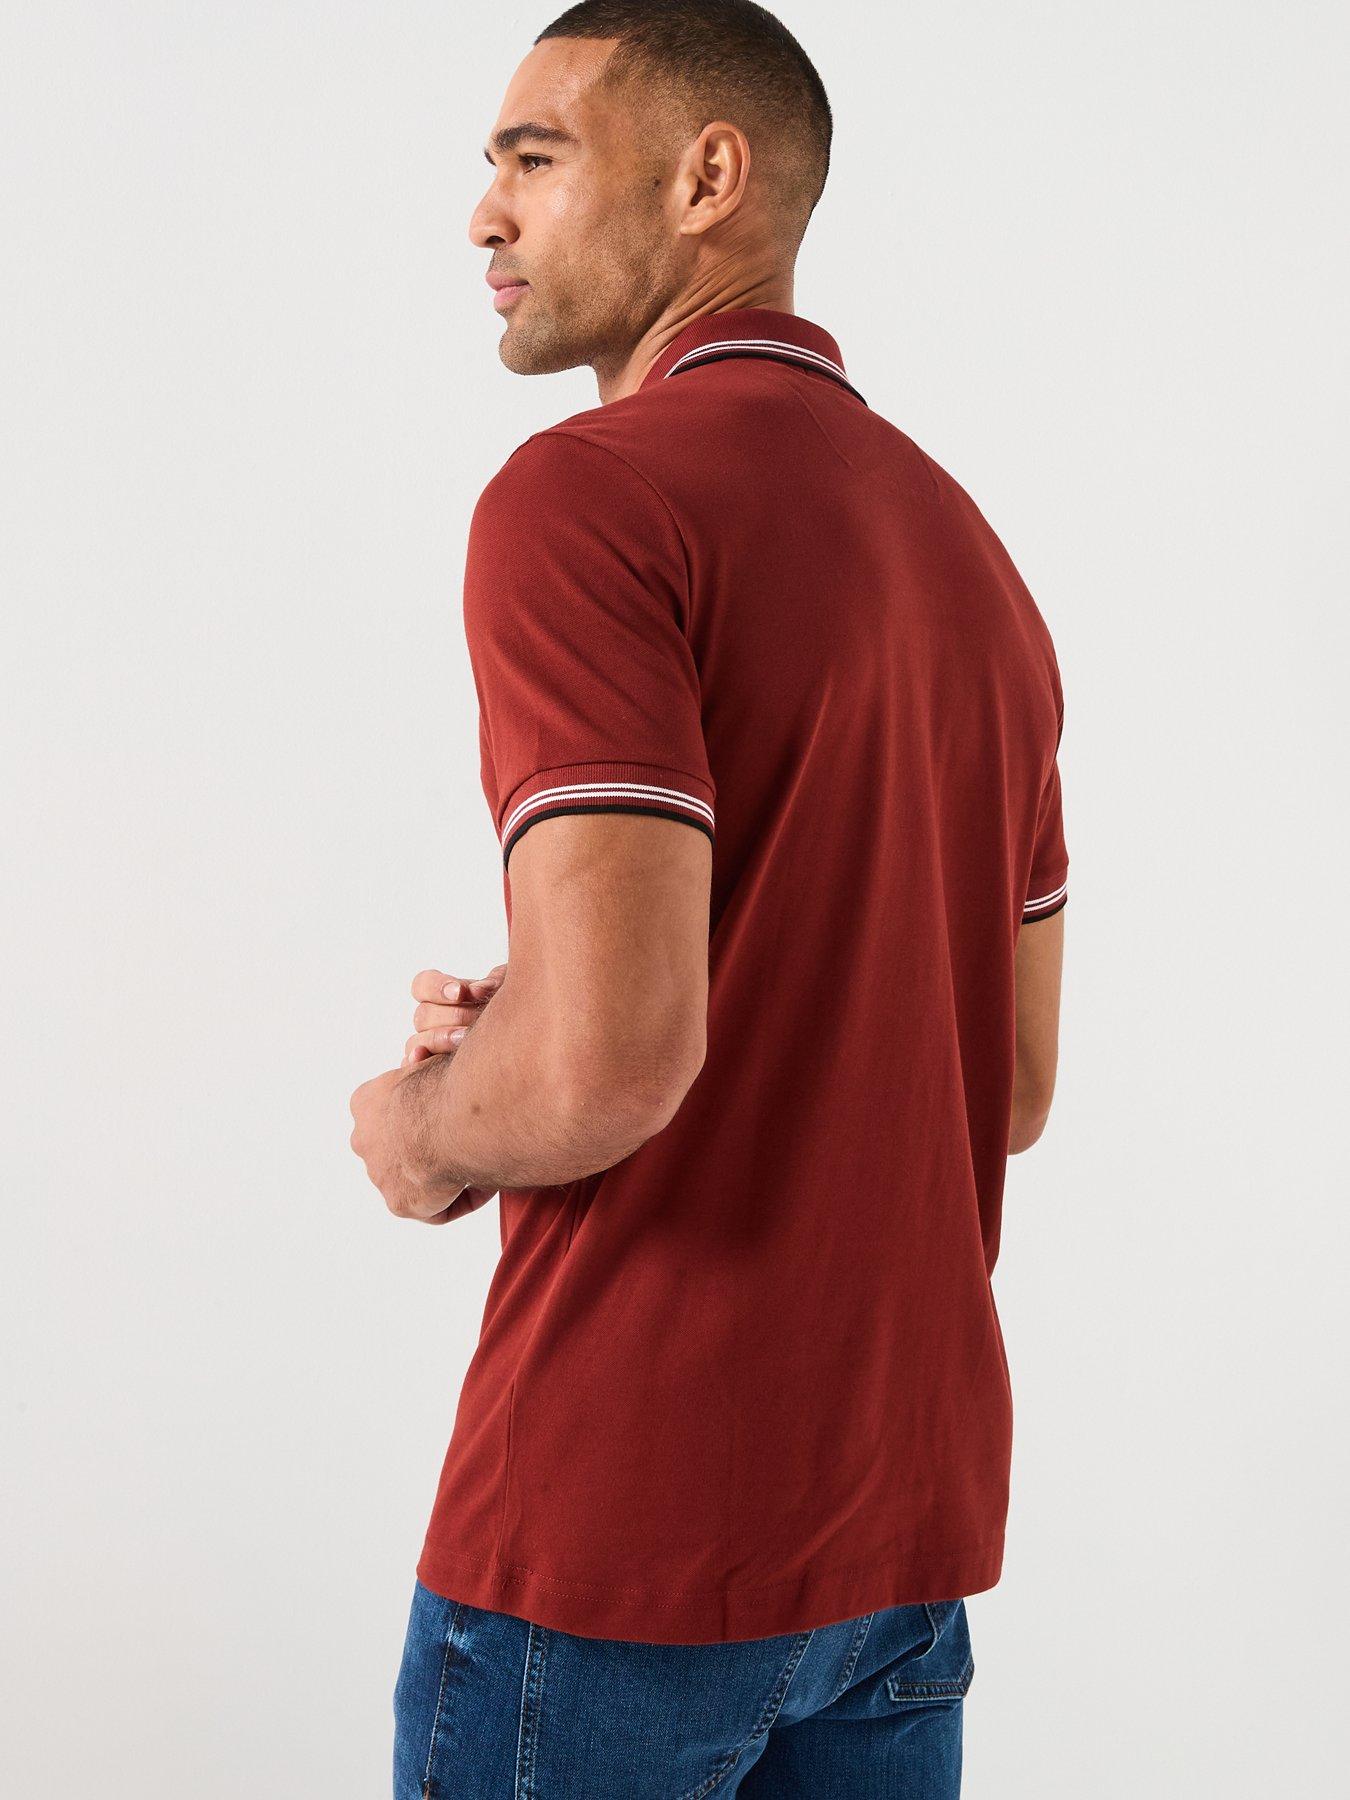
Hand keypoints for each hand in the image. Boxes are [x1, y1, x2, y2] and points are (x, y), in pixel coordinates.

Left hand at [348, 1066, 472, 1223]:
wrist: (444, 1118)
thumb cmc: (445, 1082)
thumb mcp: (435, 1060)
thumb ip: (432, 1065)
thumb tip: (436, 1054)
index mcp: (366, 1102)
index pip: (392, 1112)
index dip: (425, 1112)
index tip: (453, 1109)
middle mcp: (365, 1140)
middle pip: (398, 1147)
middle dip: (428, 1146)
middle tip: (465, 1139)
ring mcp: (379, 1174)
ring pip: (415, 1177)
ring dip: (444, 1173)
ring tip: (480, 1161)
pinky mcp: (400, 1203)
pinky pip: (434, 1208)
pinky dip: (460, 1199)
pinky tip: (485, 1184)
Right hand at [401, 963, 506, 1066]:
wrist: (521, 1046)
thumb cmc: (513, 1013)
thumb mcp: (508, 990)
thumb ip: (493, 983)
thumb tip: (477, 990)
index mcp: (445, 996)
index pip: (424, 985)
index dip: (437, 987)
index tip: (460, 992)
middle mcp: (433, 1020)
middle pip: (424, 1014)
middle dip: (451, 1016)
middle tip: (473, 1022)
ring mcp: (429, 1045)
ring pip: (417, 1041)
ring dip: (438, 1039)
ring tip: (463, 1041)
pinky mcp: (429, 1069)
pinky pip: (414, 1067)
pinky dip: (417, 1063)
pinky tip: (426, 1061)